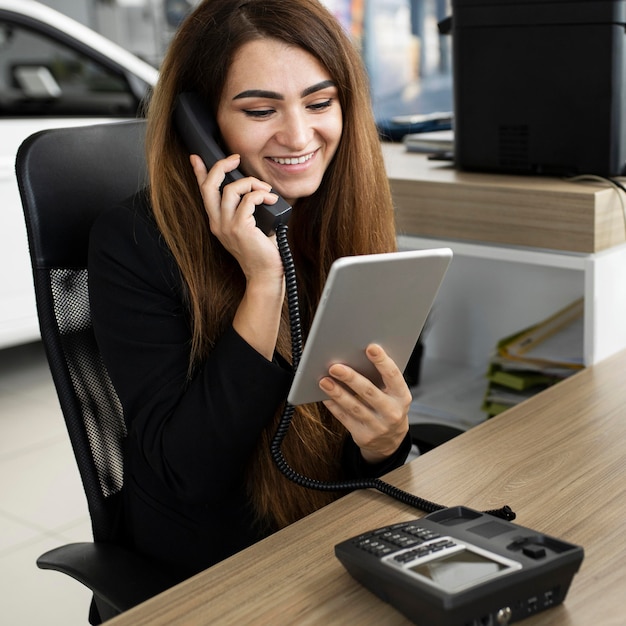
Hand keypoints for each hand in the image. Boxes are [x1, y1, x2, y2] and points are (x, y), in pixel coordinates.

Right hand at [189, 153, 284, 359]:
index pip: (204, 193)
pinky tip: (271, 200)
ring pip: (230, 190)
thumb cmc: (262, 252)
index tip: (196, 158)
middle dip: (220, 167)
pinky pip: (249, 200)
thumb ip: (246, 210)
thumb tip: (256, 190)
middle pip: (209, 186)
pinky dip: (262, 195)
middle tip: (235, 160)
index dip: (199, 173)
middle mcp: (217, 223)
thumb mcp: (250, 227)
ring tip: (265, 190)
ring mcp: (227, 226)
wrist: (265, 274)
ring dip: (251, 183)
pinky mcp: (240, 228)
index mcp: (217, 222)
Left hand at [318, 344, 410, 463]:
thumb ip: (381, 377)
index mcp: (402, 396)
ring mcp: (378, 426)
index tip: (371, 347)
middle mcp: (392, 412)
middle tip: (336, 366)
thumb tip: (357, 356)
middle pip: (369, 392)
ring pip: (354, 406)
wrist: (391, 440)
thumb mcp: (393, 393)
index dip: (382, 361)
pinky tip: (324, 395)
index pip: (393, 375)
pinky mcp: (364, 436)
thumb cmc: (389, 406)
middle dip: (351, 378)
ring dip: (337, 392)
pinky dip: (333, 405)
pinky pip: (345, 418)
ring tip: (324, 380)